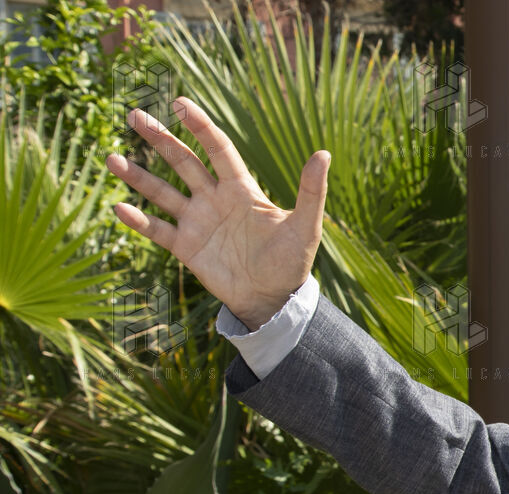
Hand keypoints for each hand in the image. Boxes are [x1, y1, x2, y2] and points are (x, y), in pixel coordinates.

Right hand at [105, 96, 330, 330]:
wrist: (274, 299)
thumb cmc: (291, 262)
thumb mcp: (305, 226)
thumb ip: (311, 191)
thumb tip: (323, 154)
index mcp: (241, 189)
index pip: (218, 149)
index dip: (200, 126)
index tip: (180, 104)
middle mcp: (215, 199)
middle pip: (183, 161)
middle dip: (160, 139)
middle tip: (134, 115)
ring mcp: (198, 222)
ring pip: (162, 193)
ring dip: (138, 177)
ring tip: (111, 159)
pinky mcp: (187, 247)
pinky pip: (158, 230)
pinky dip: (139, 221)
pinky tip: (119, 207)